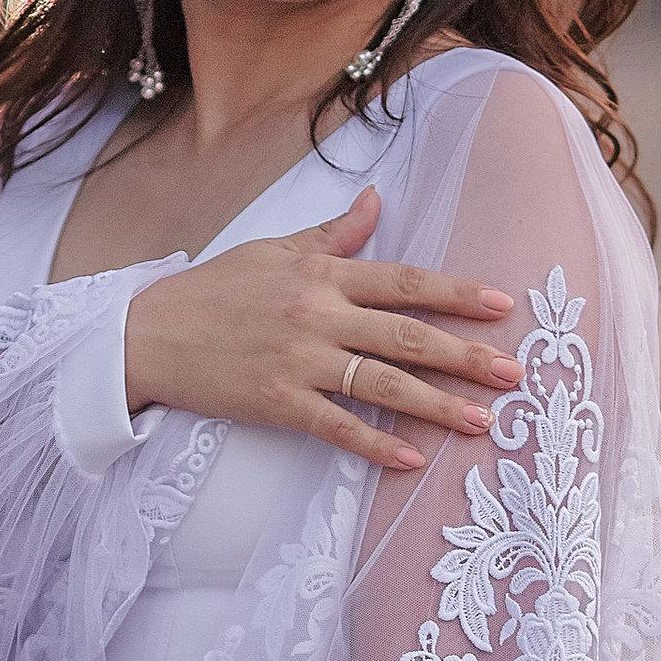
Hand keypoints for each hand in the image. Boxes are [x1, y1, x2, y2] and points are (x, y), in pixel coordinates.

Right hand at [122, 186, 517, 472]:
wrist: (146, 334)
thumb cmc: (212, 290)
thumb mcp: (273, 250)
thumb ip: (333, 234)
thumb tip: (376, 200)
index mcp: (322, 274)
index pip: (405, 281)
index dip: (457, 292)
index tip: (502, 305)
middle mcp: (318, 315)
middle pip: (407, 335)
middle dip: (466, 355)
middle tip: (514, 374)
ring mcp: (299, 360)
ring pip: (383, 385)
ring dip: (438, 405)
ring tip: (483, 421)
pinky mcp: (277, 402)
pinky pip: (338, 427)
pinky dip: (376, 445)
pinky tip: (413, 460)